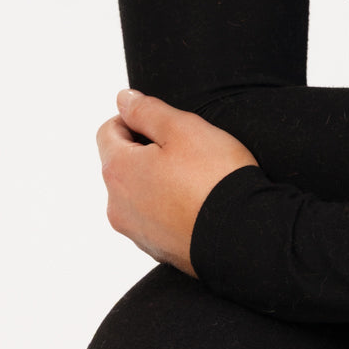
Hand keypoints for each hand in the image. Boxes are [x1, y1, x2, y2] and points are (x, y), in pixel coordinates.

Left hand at [97, 90, 257, 274]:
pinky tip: (197, 200)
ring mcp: (134, 231)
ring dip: (157, 177)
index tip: (166, 124)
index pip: (108, 131)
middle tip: (187, 148)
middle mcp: (116, 205)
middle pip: (122, 162)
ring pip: (138, 190)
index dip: (135, 119)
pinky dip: (168, 204)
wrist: (240, 235)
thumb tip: (124, 99)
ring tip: (195, 176)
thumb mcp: (182, 128)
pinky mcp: (154, 248)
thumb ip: (147, 110)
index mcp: (118, 171)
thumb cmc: (213, 179)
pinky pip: (153, 215)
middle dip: (148, 149)